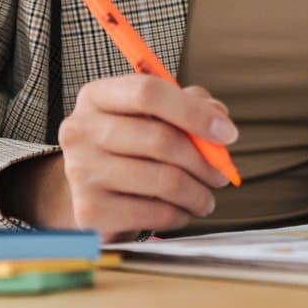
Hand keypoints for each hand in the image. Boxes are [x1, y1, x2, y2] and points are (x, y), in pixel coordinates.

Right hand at [34, 76, 237, 241]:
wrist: (92, 192)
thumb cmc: (129, 149)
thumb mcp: (153, 117)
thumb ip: (188, 105)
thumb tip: (217, 116)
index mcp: (96, 96)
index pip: (148, 92)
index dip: (194, 112)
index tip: (227, 133)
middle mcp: (80, 131)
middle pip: (160, 139)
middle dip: (204, 161)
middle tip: (221, 175)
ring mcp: (80, 172)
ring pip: (163, 181)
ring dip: (197, 194)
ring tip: (204, 199)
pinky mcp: (89, 212)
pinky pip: (153, 214)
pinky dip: (178, 216)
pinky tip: (179, 212)